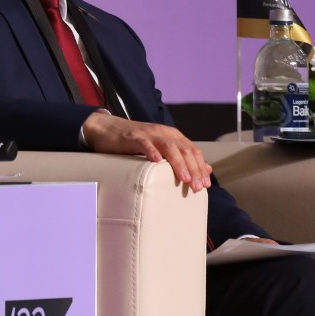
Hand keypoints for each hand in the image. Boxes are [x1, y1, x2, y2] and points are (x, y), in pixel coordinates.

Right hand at [82, 111, 212, 191]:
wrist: (108, 129)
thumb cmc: (136, 143)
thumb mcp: (161, 149)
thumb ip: (181, 157)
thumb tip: (206, 169)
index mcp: (174, 136)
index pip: (193, 151)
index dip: (201, 167)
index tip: (205, 184)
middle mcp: (164, 133)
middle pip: (184, 150)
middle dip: (193, 169)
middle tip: (197, 187)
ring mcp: (149, 134)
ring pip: (169, 147)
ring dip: (178, 163)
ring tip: (185, 178)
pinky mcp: (133, 137)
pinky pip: (144, 143)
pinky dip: (151, 151)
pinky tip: (157, 161)